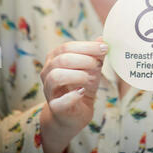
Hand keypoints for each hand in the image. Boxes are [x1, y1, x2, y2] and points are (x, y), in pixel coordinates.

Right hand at [40, 36, 107, 151]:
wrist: (74, 113)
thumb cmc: (81, 85)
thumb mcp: (91, 68)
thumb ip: (95, 54)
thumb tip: (102, 39)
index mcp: (55, 58)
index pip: (67, 47)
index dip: (87, 46)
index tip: (104, 48)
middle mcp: (47, 72)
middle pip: (62, 59)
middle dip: (84, 60)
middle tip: (99, 65)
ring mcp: (48, 90)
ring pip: (56, 76)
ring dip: (78, 75)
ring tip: (91, 78)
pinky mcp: (54, 107)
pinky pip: (59, 101)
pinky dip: (73, 96)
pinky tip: (82, 92)